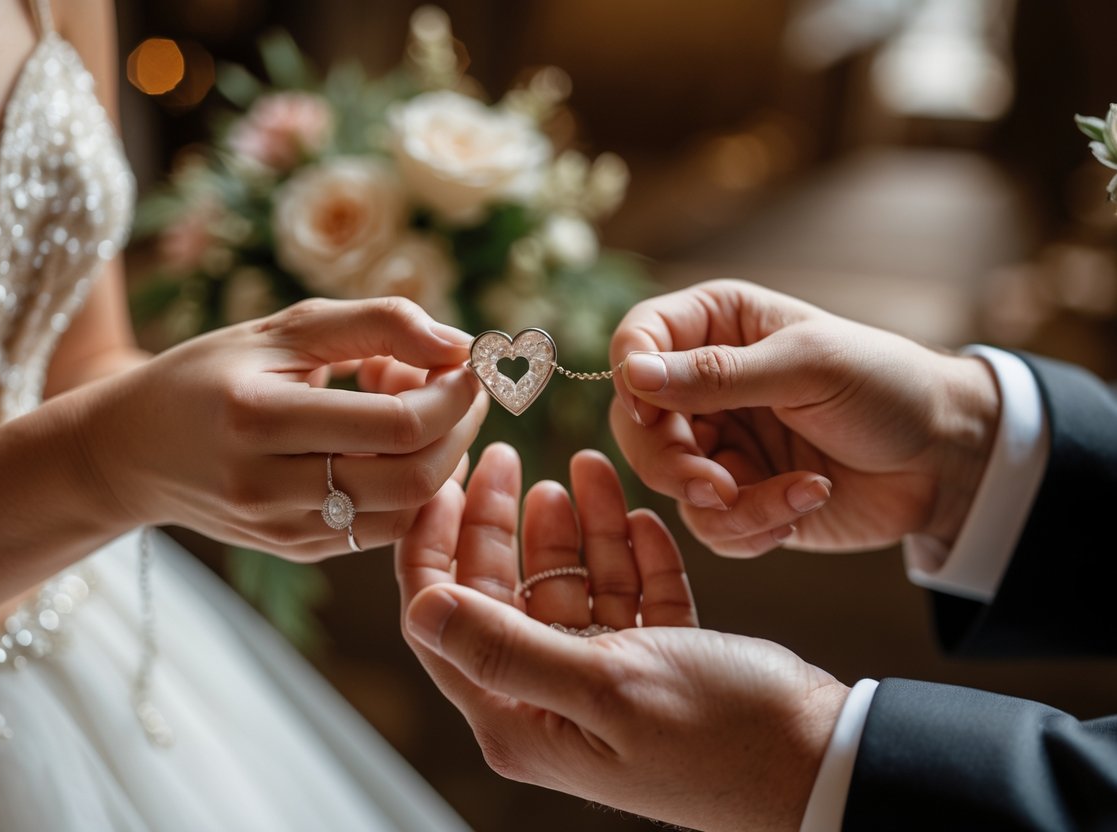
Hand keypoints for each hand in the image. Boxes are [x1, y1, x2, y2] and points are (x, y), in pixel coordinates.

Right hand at [82, 296, 487, 559]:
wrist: (133, 451)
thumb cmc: (212, 374)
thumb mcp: (284, 329)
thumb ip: (376, 324)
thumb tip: (459, 343)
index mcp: (258, 415)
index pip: (397, 424)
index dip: (453, 395)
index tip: (467, 363)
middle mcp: (266, 484)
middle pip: (413, 478)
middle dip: (459, 429)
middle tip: (459, 388)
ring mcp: (280, 529)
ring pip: (405, 510)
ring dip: (437, 457)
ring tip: (410, 408)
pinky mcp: (295, 551)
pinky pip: (382, 527)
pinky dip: (408, 485)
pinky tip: (385, 444)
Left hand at [396, 443, 847, 830]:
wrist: (825, 762)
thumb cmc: (720, 736)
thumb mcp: (606, 684)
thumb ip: (507, 649)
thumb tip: (418, 609)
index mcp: (522, 719)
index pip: (447, 623)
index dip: (435, 548)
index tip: (444, 481)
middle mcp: (555, 702)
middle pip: (506, 594)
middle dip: (505, 524)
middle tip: (503, 458)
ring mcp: (608, 682)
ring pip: (572, 585)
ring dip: (577, 527)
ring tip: (584, 465)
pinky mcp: (659, 664)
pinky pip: (630, 595)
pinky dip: (632, 555)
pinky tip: (637, 517)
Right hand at [609, 279, 1000, 555]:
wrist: (946, 459)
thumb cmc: (886, 386)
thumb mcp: (807, 367)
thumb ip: (718, 375)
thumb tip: (634, 374)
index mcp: (715, 325)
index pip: (636, 341)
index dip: (630, 377)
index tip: (648, 411)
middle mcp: (703, 385)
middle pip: (637, 426)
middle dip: (672, 464)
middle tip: (715, 487)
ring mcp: (718, 444)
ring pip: (671, 486)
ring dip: (725, 504)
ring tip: (794, 497)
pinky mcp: (738, 497)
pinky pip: (712, 526)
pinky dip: (754, 526)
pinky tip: (807, 501)